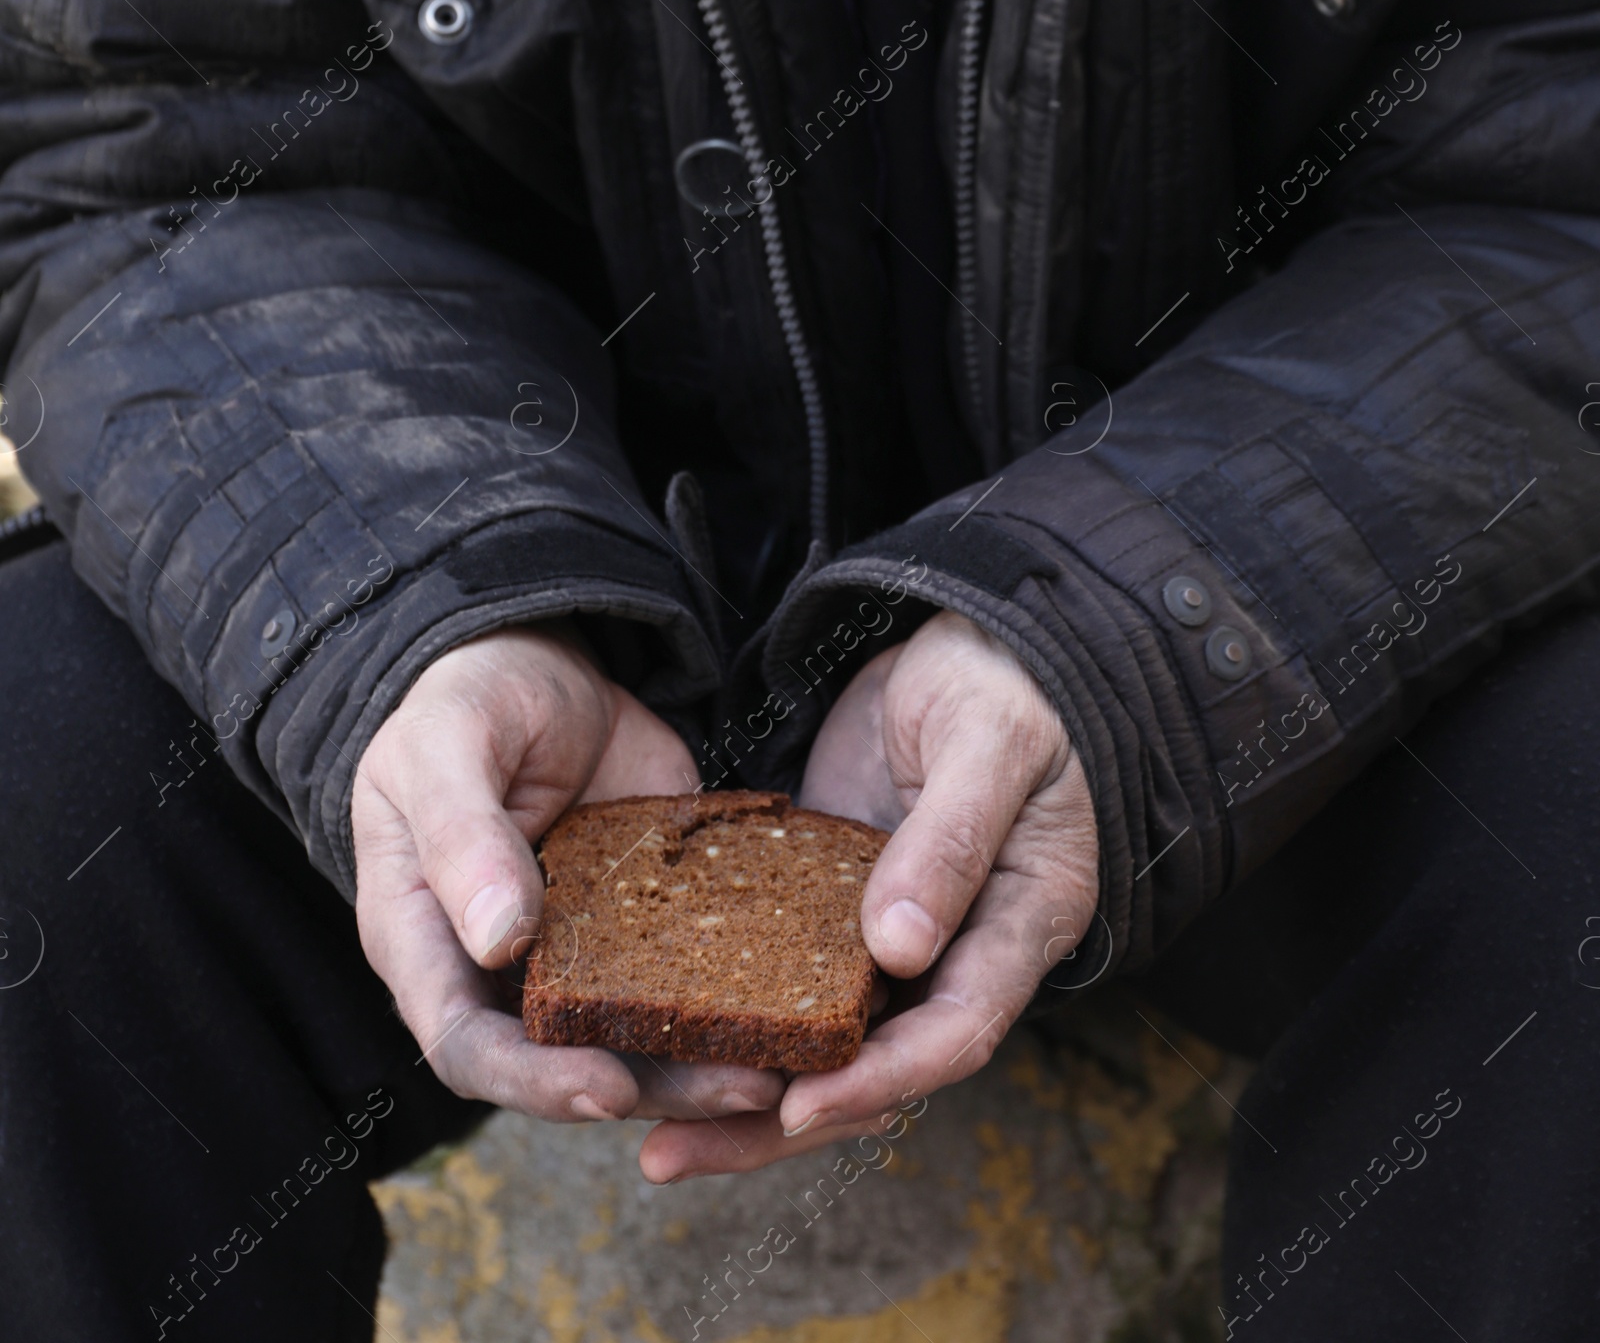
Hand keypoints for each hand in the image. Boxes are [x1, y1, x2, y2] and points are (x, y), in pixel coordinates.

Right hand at [351, 622, 784, 1127]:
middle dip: (650, 1086)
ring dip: (704, 1062)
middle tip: (737, 1088)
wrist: (544, 660)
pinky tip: (795, 1006)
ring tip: (783, 1070)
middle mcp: (498, 969)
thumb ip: (462, 837)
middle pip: (563, 1063)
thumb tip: (497, 944)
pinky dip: (734, 1000)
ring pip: (635, 1037)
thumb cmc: (470, 699)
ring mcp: (578, 949)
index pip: (465, 1046)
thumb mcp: (446, 746)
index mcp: (425, 940)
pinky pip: (685, 976)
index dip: (532, 1080)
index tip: (608, 1089)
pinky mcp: (645, 922)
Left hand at [639, 610, 1098, 1179]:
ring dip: (745, 1093)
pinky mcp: (836, 908)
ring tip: (652, 1143)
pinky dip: (735, 1016)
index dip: (881, 1077)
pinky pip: (787, 980)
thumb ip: (949, 838)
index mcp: (1020, 926)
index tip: (800, 1107)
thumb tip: (897, 950)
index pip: (956, 1031)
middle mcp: (959, 955)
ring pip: (823, 1042)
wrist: (970, 638)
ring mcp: (895, 937)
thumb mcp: (989, 742)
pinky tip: (655, 1035)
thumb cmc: (999, 682)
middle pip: (876, 1070)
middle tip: (676, 1154)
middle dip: (780, 1123)